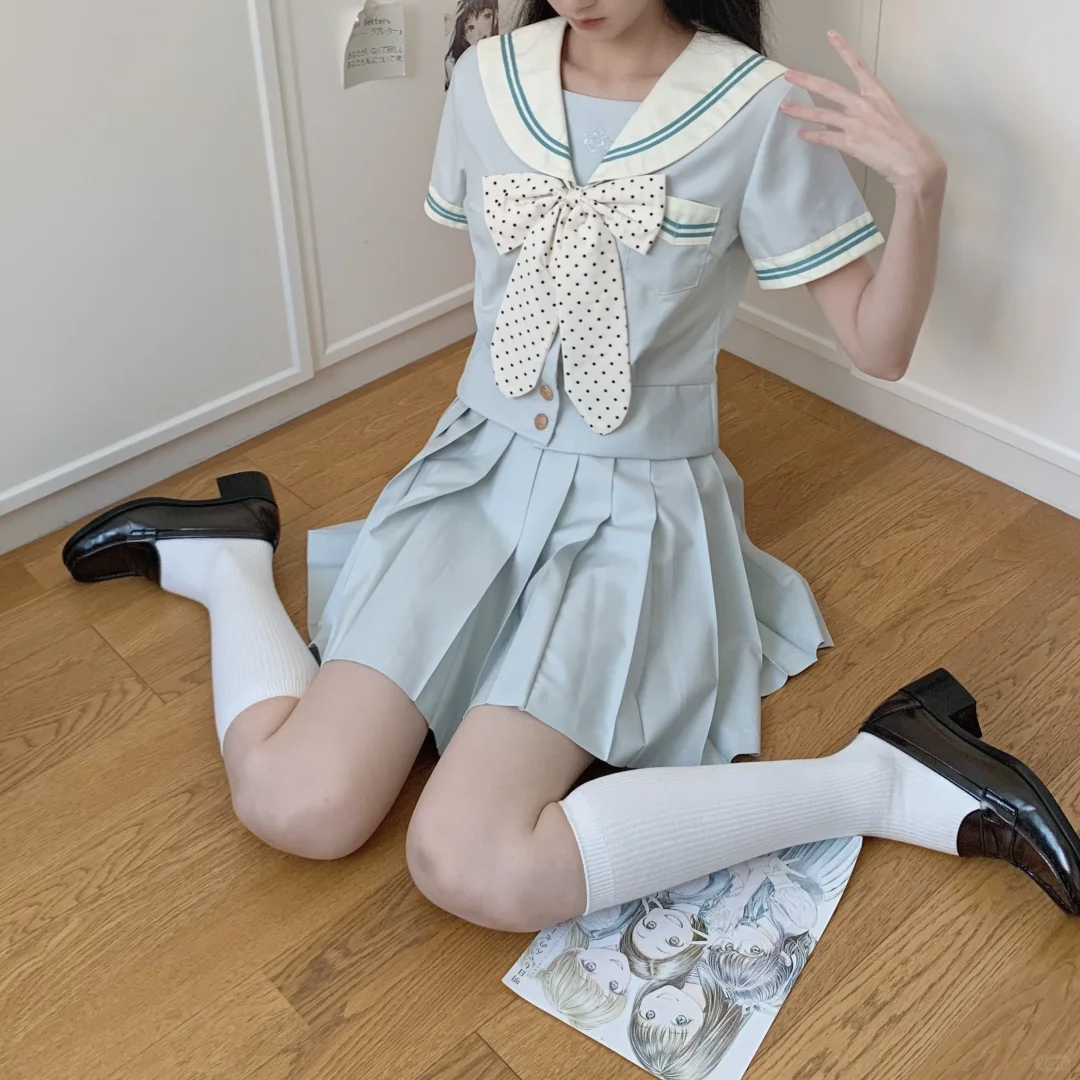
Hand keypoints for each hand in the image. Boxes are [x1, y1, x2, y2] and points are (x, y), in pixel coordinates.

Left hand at [781, 30, 946, 197]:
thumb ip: (871, 112)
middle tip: (789, 75)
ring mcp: (855, 123)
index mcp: (878, 94)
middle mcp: (864, 104)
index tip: (831, 36)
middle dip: (806, 81)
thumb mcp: (891, 116)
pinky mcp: (850, 142)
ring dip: (800, 111)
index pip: (858, 65)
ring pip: (821, 114)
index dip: (844, 49)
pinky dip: (812, 136)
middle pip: (829, 88)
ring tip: (784, 108)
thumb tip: (856, 117)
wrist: (914, 160)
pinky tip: (801, 134)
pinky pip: (825, 137)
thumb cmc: (907, 141)